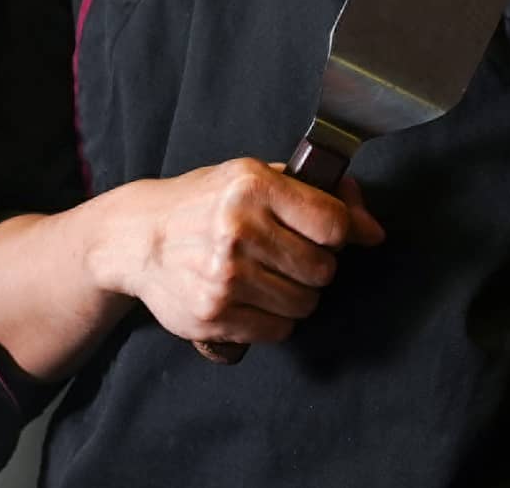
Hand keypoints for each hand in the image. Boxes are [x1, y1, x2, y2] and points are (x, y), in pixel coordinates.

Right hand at [90, 157, 384, 349]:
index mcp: (250, 185)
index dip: (341, 232)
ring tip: (263, 275)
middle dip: (313, 265)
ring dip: (293, 295)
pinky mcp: (216, 315)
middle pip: (323, 269)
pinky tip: (248, 296)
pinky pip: (278, 331)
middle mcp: (238, 229)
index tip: (331, 234)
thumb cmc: (202, 202)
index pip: (333, 223)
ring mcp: (225, 275)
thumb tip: (371, 226)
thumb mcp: (251, 177)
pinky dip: (271, 319)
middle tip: (284, 253)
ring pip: (305, 304)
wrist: (138, 236)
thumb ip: (314, 192)